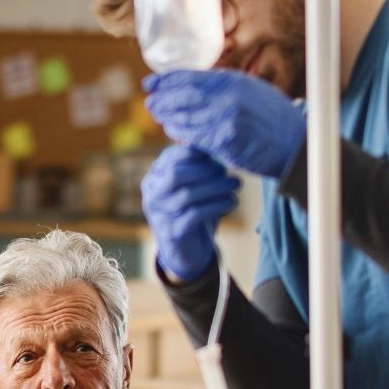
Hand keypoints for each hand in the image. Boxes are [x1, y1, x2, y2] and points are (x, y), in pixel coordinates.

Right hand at [140, 145, 240, 282]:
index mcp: (154, 178)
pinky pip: (195, 216)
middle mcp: (152, 195)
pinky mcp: (173, 234)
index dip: (195, 152)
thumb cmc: (191, 210)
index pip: (171, 157)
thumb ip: (197, 165)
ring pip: (188, 196)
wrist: (185, 251)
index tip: (218, 152)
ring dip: (216, 188)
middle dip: (205, 170)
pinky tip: (232, 202)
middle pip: (176, 175)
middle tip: (227, 171)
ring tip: (235, 185)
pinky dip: (216, 206)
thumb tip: (214, 137)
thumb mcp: (191, 185)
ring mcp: (160, 216)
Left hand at [144, 70, 306, 179]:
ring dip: (170, 117)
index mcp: (234, 81)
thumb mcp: (250, 91)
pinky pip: (197, 136)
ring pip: (188, 116)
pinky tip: (174, 132)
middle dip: (164, 98)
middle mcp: (230, 96)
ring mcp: (227, 118)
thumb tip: (197, 85)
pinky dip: (183, 133)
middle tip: (150, 102)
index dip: (168, 79)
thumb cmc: (271, 120)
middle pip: (186, 95)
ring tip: (159, 116)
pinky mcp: (226, 140)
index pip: (193, 76)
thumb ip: (224, 88)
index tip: (151, 82)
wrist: (293, 144)